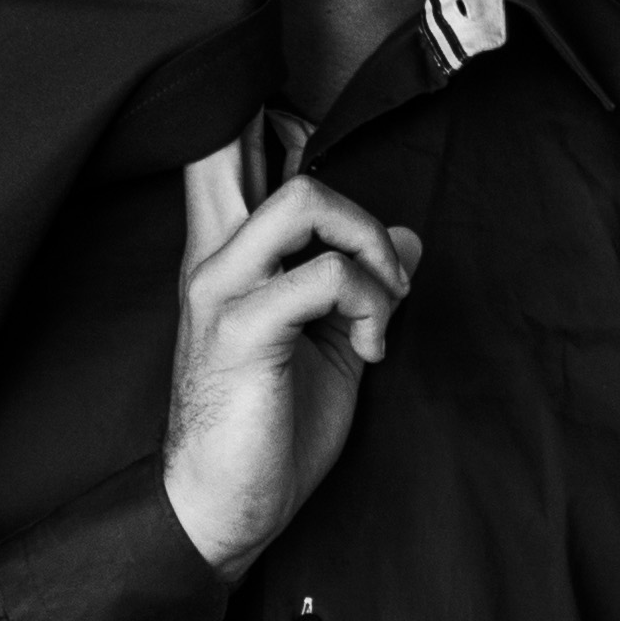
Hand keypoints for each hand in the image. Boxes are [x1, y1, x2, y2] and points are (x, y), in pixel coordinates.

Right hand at [161, 147, 424, 579]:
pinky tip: (372, 344)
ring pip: (306, 198)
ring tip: (382, 301)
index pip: (220, 150)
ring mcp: (222, 289)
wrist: (224, 509)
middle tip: (353, 220)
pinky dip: (369, 301)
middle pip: (233, 139)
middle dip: (300, 137)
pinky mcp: (245, 329)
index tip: (303, 122)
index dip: (259, 110)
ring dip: (368, 243)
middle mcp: (213, 258)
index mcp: (226, 255)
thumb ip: (360, 287)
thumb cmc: (267, 431)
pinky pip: (325, 276)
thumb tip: (406, 241)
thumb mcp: (329, 345)